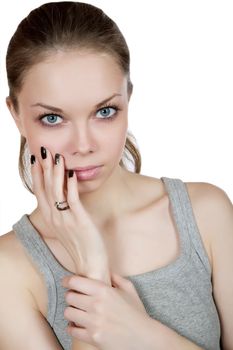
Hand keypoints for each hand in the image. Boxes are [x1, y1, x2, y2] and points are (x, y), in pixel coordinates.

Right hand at [30, 147, 108, 275]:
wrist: (89, 265)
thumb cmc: (80, 244)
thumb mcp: (66, 225)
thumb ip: (62, 210)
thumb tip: (64, 194)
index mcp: (50, 218)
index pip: (39, 192)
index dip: (37, 175)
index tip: (35, 159)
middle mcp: (54, 218)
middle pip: (45, 188)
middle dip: (44, 168)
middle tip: (44, 150)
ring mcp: (65, 220)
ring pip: (57, 191)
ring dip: (56, 173)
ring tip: (57, 156)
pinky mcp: (79, 221)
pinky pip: (73, 200)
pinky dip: (71, 185)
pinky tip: (71, 173)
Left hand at [62, 273, 154, 349]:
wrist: (144, 338)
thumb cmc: (137, 312)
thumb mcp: (129, 289)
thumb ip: (116, 277)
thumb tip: (106, 271)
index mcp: (104, 291)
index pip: (76, 282)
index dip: (68, 281)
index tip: (66, 282)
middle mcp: (96, 305)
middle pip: (69, 297)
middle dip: (70, 296)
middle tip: (74, 297)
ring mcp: (93, 323)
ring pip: (68, 313)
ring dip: (71, 311)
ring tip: (77, 311)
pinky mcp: (92, 338)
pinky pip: (72, 330)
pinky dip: (72, 327)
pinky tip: (78, 324)